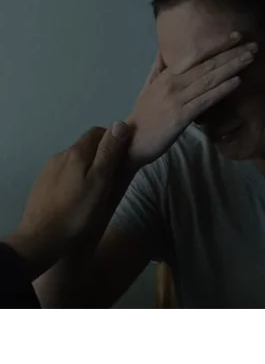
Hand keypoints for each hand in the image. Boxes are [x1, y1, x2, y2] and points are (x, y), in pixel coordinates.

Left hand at [5, 122, 131, 279]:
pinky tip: (79, 196)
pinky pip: (65, 172)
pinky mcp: (43, 184)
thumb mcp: (100, 182)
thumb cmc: (78, 212)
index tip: (123, 157)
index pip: (98, 132)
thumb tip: (119, 124)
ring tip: (98, 188)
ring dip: (89, 166)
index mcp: (76, 152)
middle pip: (86, 145)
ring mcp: (49, 169)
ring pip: (75, 159)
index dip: (113, 140)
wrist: (41, 240)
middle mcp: (61, 155)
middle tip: (114, 175)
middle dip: (102, 153)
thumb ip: (109, 153)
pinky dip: (76, 177)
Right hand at [126, 32, 256, 169]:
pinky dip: (221, 90)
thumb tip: (163, 50)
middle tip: (253, 44)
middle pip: (207, 64)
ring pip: (209, 79)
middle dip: (232, 53)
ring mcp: (177, 98)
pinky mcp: (180, 116)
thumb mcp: (148, 87)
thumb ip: (158, 68)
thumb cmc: (143, 115)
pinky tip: (237, 82)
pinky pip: (205, 100)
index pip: (196, 54)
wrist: (130, 141)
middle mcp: (173, 82)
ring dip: (232, 67)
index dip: (218, 44)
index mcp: (168, 75)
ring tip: (250, 58)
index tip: (237, 35)